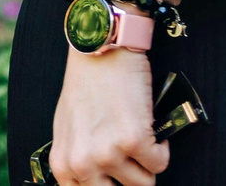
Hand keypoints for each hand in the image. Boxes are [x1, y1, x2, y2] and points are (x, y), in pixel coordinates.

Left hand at [52, 44, 168, 185]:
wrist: (99, 52)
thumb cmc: (85, 88)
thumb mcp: (69, 131)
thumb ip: (78, 162)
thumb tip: (99, 183)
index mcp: (63, 165)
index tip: (121, 180)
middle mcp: (83, 164)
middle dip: (131, 180)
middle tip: (132, 160)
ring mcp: (108, 153)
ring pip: (144, 183)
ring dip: (146, 161)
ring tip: (136, 135)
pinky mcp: (133, 141)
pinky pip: (160, 163)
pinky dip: (161, 147)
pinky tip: (148, 126)